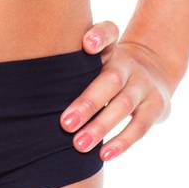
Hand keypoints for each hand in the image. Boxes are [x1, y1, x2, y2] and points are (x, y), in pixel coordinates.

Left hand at [60, 18, 176, 161]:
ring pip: (124, 105)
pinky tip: (104, 154)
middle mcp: (129, 64)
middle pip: (111, 79)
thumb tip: (32, 90)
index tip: (87, 45)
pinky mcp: (156, 106)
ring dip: (101, 126)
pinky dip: (122, 142)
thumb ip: (71, 65)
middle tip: (65, 124)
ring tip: (79, 145)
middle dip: (88, 102)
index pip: (109, 32)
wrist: (153, 73)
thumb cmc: (106, 70)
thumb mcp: (96, 60)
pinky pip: (140, 126)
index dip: (100, 36)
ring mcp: (144, 85)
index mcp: (111, 49)